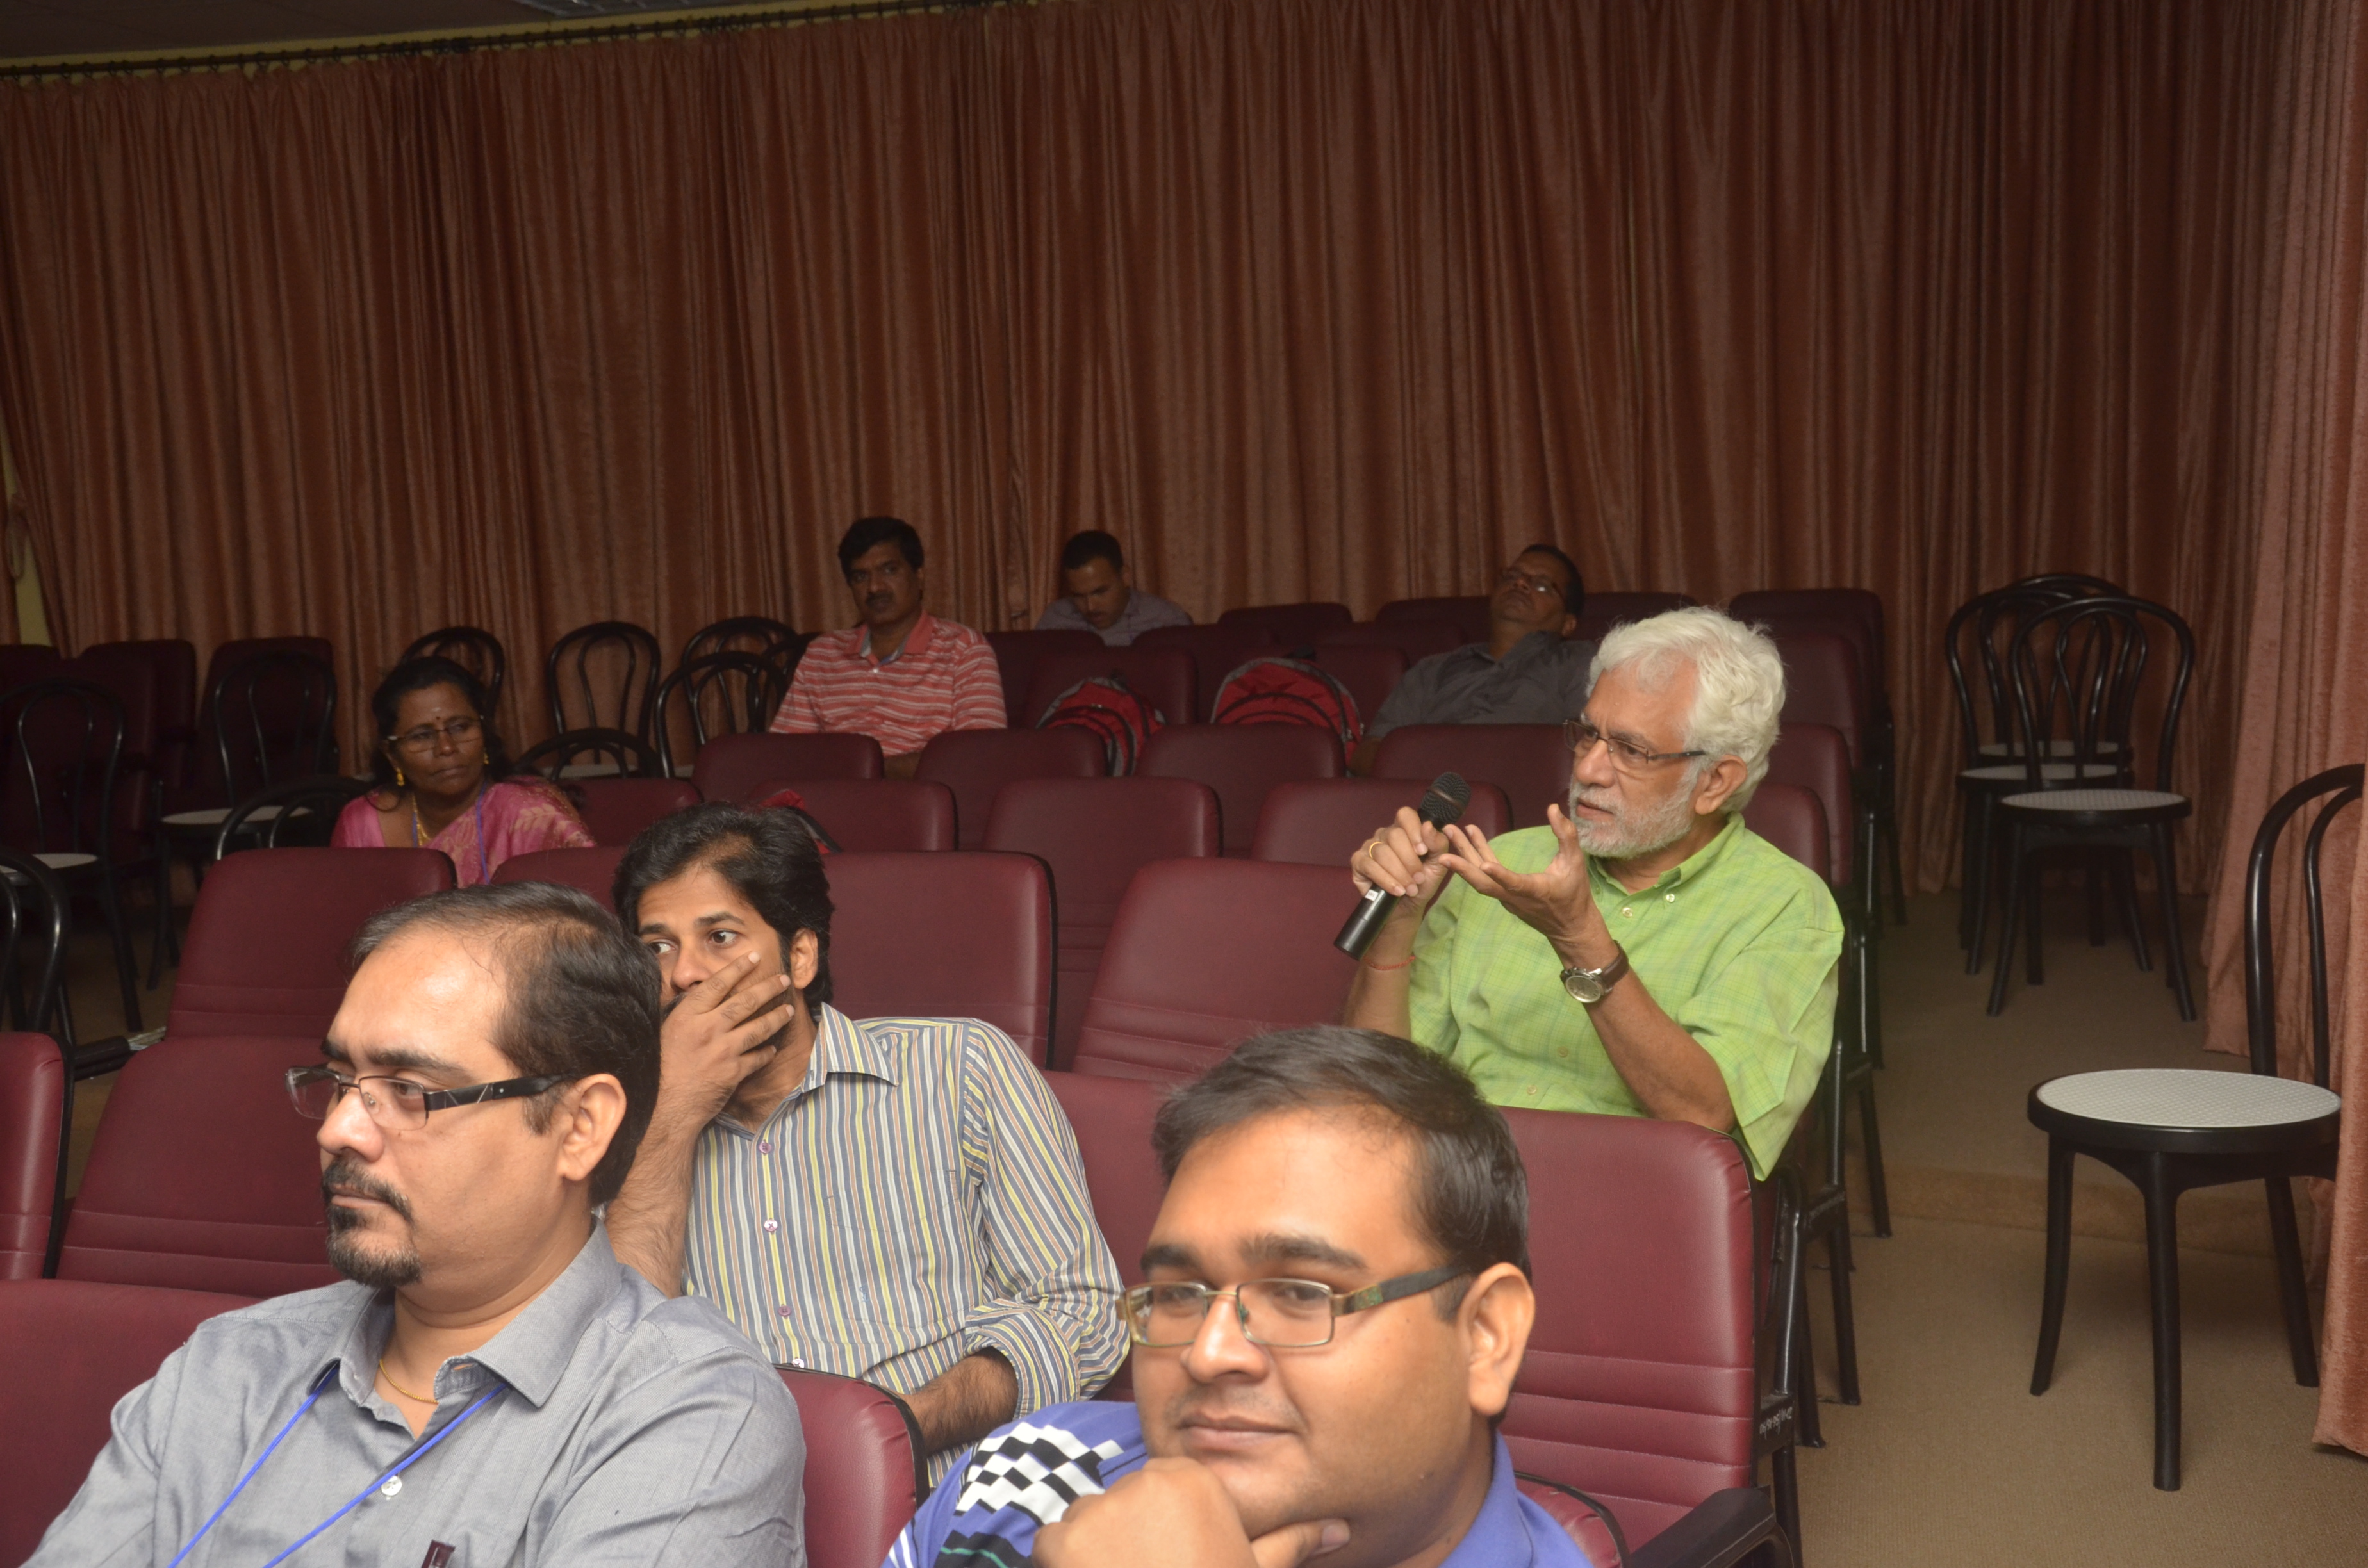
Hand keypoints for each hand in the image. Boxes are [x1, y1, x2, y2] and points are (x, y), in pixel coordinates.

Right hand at [653, 952, 794, 1139]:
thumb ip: (686, 1014)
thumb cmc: (659, 1069)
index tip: (754, 957)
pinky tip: (772, 1048)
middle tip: (784, 979)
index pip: (717, 984)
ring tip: (788, 1009)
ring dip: (776, 1017)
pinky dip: (766, 1052)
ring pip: (758, 1028)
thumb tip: (702, 996)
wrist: (663, 1106)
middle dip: (768, 988)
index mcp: (687, 1016)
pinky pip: (757, 1057)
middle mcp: (707, 1029)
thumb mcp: (665, 1032)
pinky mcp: (733, 1072)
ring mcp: (722, 1050)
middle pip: (745, 1002)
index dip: (738, 968)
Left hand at [1033, 1458, 1347, 1567]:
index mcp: (1190, 1480)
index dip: (1160, 1531)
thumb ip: (1291, 1542)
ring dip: (1093, 1554)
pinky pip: (1050, 1546)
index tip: (1170, 1562)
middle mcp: (1140, 1483)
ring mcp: (1095, 1511)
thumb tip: (1338, 1528)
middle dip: (1124, 1540)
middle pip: (1118, 1505)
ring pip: (1083, 1524)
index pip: (1157, 1490)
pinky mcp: (1057, 1542)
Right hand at [1348, 807, 1453, 919]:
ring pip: (1383, 852)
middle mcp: (1385, 834)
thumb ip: (1438, 844)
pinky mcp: (1358, 862)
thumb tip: (1428, 826)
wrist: (1408, 907)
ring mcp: (1370, 846)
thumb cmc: (1422, 883)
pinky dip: (1386, 880)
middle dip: (1410, 860)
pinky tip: (1396, 890)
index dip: (1414, 830)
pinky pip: (1370, 866)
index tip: (1423, 851)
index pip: (1405, 815)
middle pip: (1395, 835)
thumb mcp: (1438, 864)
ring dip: (1400, 873)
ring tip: (1410, 889)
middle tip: (1419, 879)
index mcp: (1405, 830)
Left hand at [1435, 804, 1605, 958]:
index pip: (1514, 883)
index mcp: (1534, 890)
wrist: (1569, 927)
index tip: (1486, 864)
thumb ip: (1566, 835)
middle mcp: (1514, 897)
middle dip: (1462, 864)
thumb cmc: (1574, 893)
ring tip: (1450, 831)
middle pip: (1483, 883)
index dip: (1500, 875)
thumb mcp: (1576, 862)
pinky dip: (1474, 857)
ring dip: (1463, 855)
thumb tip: (1552, 808)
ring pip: (1480, 879)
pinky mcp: (1503, 895)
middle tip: (1445, 840)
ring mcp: (1505, 898)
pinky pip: (1484, 877)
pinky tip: (1470, 837)